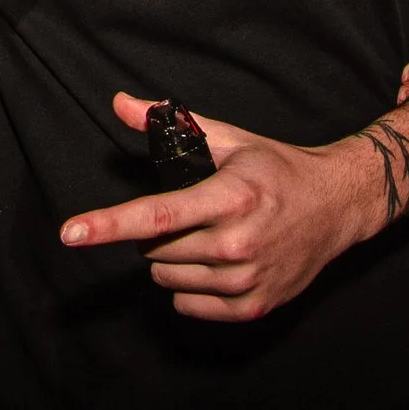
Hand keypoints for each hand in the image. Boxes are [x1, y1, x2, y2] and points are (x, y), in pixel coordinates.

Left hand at [58, 92, 367, 322]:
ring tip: (208, 236)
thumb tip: (120, 103)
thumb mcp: (228, 139)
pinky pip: (189, 306)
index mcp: (229, 197)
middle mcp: (237, 242)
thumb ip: (169, 123)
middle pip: (154, 250)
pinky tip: (217, 263)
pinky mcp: (254, 306)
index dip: (107, 225)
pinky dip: (190, 288)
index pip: (155, 215)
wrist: (338, 205)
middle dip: (157, 233)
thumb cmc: (278, 169)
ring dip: (173, 260)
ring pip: (167, 280)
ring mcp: (247, 279)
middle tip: (190, 213)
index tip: (70, 234)